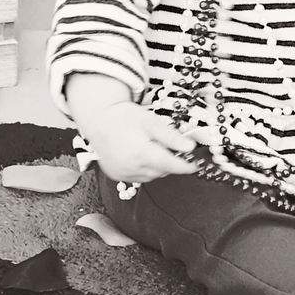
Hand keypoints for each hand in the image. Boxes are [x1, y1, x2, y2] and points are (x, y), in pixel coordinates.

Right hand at [66, 76, 197, 184]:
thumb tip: (190, 147)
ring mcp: (123, 174)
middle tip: (171, 146)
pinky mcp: (117, 176)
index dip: (185, 166)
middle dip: (171, 161)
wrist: (98, 121)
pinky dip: (145, 169)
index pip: (170, 165)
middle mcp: (131, 167)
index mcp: (141, 153)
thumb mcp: (151, 121)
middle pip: (162, 171)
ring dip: (158, 166)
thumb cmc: (125, 117)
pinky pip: (139, 177)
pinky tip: (140, 154)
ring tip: (151, 146)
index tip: (197, 165)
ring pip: (152, 176)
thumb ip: (171, 137)